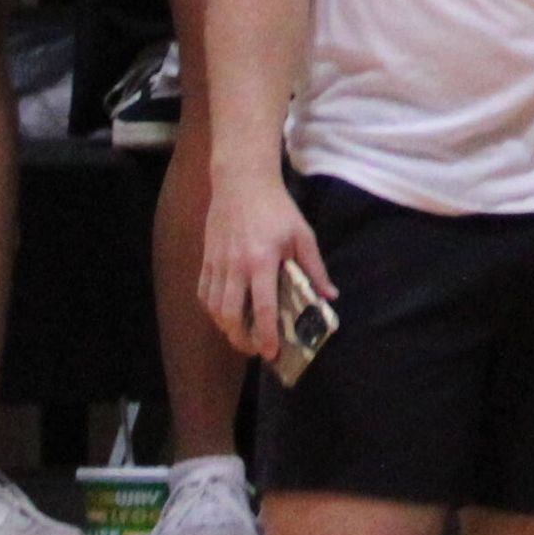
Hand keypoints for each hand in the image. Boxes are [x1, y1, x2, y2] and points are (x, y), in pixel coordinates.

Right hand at [198, 162, 329, 360]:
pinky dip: (213, 310)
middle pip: (231, 315)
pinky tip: (226, 315)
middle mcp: (236, 265)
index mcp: (262, 260)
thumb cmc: (276, 209)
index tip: (271, 353)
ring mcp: (217, 263)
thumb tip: (329, 296)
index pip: (262, 307)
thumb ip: (315, 268)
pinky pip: (204, 294)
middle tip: (256, 349)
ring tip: (242, 336)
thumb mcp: (302, 235)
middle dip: (242, 339)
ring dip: (227, 328)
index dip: (266, 335)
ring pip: (214, 308)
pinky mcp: (207, 259)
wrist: (242, 181)